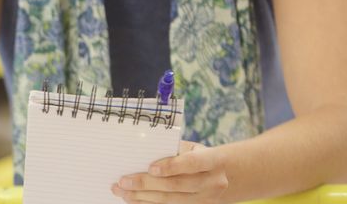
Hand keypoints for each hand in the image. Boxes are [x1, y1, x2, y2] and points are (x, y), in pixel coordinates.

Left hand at [111, 141, 229, 203]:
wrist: (223, 175)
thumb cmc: (197, 156)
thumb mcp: (191, 148)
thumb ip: (172, 150)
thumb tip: (140, 153)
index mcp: (212, 161)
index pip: (192, 163)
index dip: (171, 166)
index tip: (150, 168)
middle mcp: (213, 182)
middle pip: (177, 185)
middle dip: (146, 184)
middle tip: (123, 181)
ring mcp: (206, 200)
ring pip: (171, 201)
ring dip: (143, 197)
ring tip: (122, 192)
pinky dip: (150, 203)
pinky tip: (134, 200)